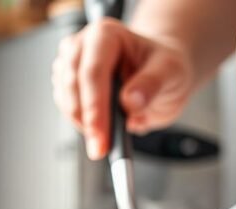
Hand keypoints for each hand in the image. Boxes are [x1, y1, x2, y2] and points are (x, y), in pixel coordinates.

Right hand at [52, 18, 194, 159]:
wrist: (159, 74)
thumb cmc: (163, 66)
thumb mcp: (170, 72)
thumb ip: (151, 84)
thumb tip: (130, 102)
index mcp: (107, 35)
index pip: (93, 70)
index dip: (95, 106)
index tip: (101, 134)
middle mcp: (84, 45)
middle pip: (73, 84)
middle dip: (87, 120)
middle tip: (101, 148)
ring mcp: (72, 64)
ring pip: (65, 98)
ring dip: (82, 123)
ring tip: (107, 139)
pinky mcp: (68, 83)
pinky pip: (65, 107)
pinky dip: (80, 123)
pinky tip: (99, 129)